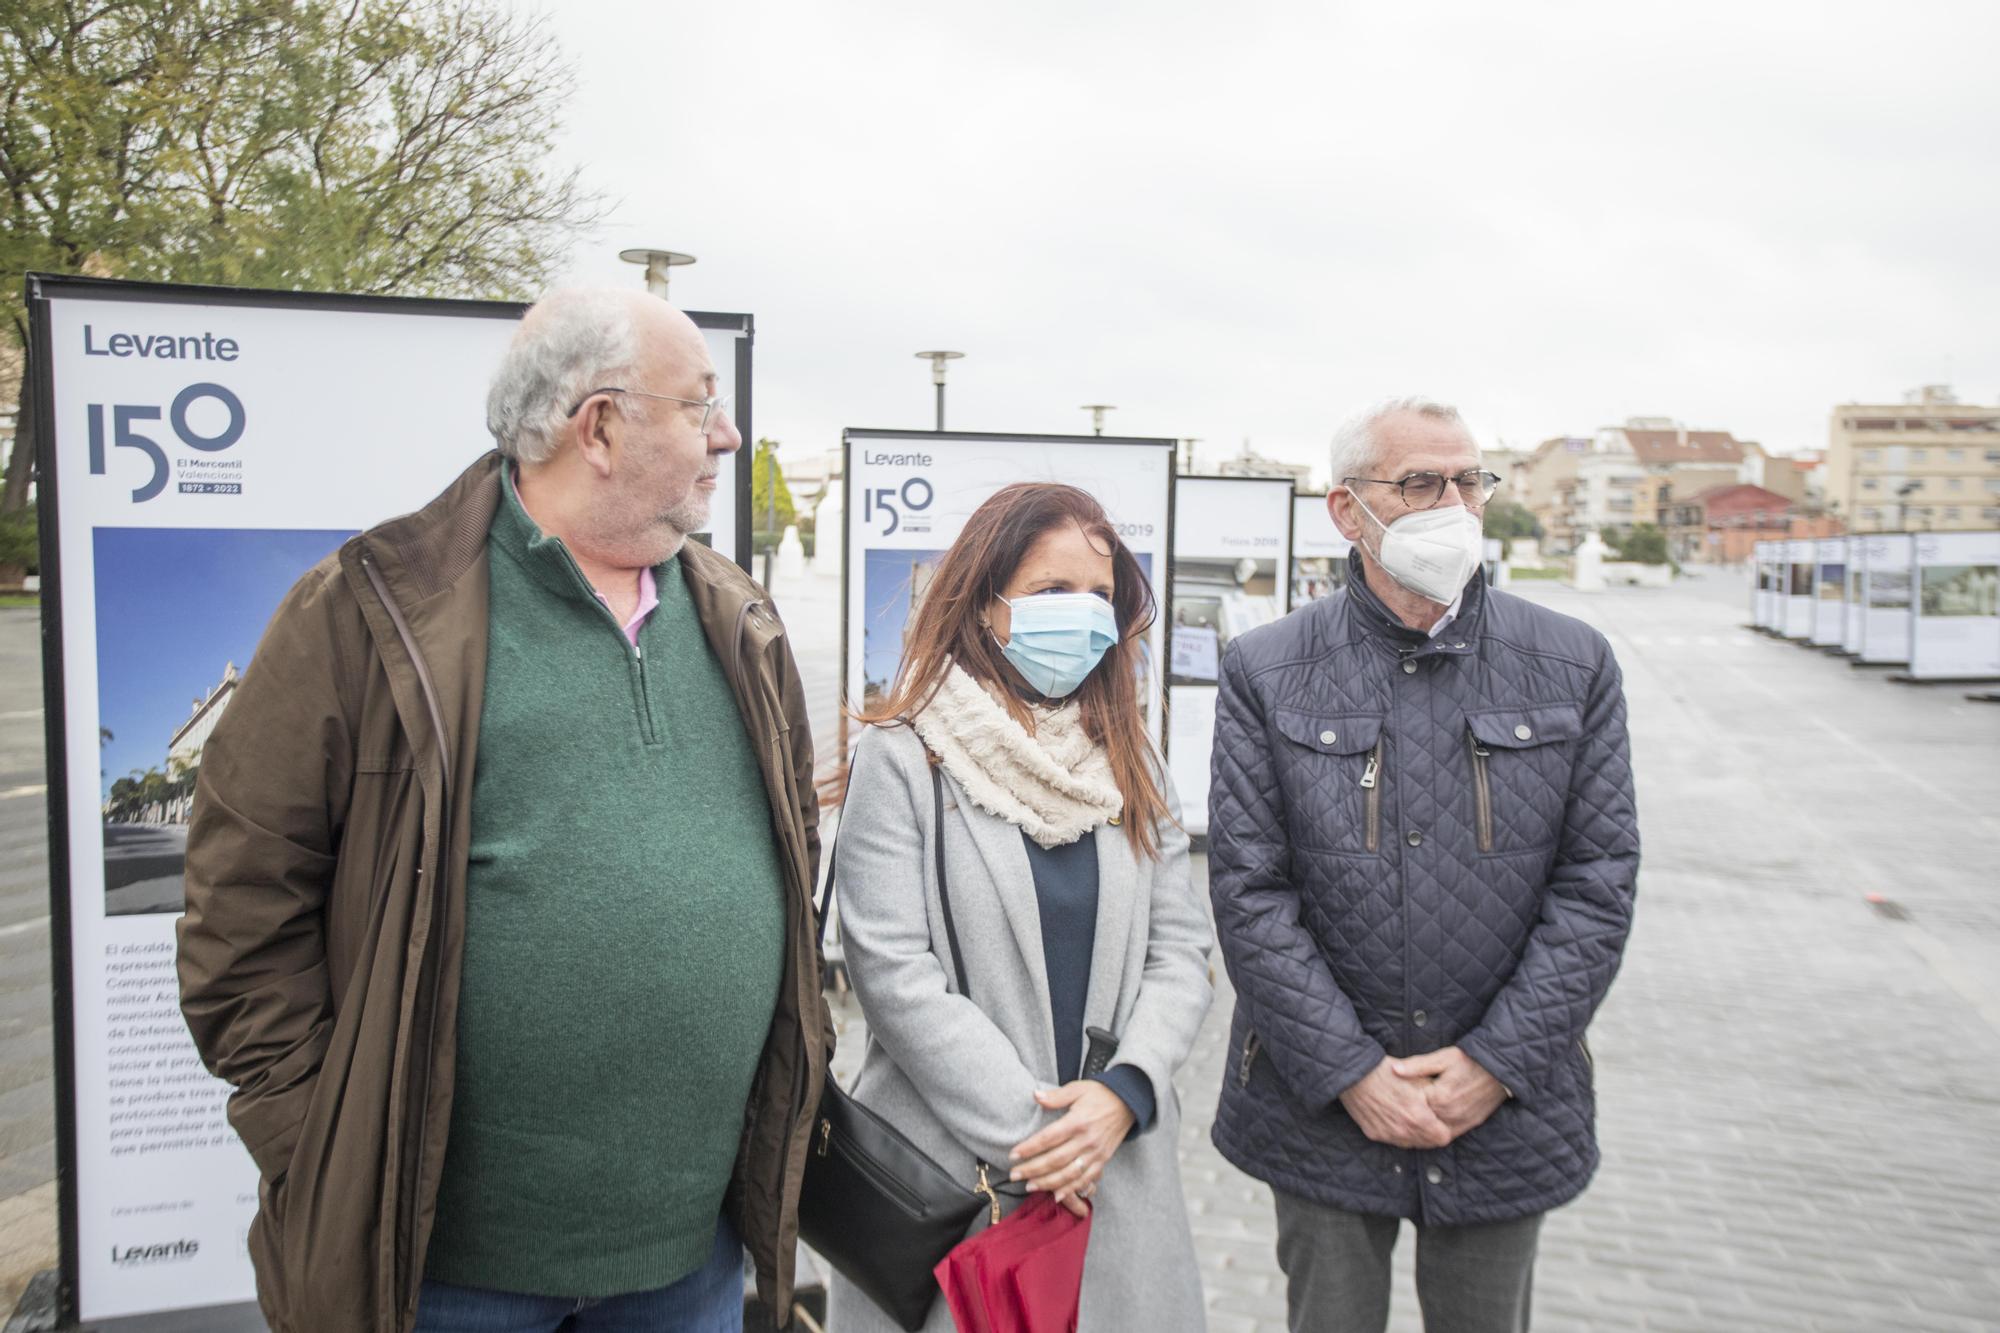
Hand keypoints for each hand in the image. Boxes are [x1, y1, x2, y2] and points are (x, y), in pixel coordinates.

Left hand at [1009, 1081, 1134, 1217]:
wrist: (1128, 1102)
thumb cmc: (1099, 1094)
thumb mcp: (1077, 1089)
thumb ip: (1056, 1096)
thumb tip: (1035, 1095)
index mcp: (1078, 1121)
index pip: (1049, 1138)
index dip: (1029, 1148)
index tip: (1013, 1155)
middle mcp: (1087, 1140)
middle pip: (1056, 1159)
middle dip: (1033, 1169)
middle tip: (1014, 1175)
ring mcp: (1096, 1153)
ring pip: (1069, 1173)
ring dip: (1048, 1183)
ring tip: (1030, 1186)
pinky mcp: (1103, 1160)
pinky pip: (1086, 1179)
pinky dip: (1071, 1189)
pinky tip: (1056, 1195)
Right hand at [1338, 1057, 1453, 1148]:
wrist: (1354, 1073)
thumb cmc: (1386, 1071)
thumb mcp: (1417, 1078)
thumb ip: (1435, 1095)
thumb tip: (1446, 1103)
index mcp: (1417, 1117)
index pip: (1443, 1137)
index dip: (1445, 1129)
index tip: (1442, 1120)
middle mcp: (1403, 1131)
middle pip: (1428, 1144)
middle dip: (1431, 1133)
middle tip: (1429, 1120)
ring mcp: (1387, 1134)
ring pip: (1410, 1144)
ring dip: (1415, 1135)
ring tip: (1412, 1118)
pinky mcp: (1374, 1133)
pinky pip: (1393, 1140)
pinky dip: (1398, 1132)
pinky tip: (1395, 1117)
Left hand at [1393, 1046, 1507, 1137]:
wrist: (1501, 1070)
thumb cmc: (1471, 1060)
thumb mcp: (1444, 1057)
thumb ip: (1418, 1065)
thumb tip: (1394, 1069)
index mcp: (1441, 1097)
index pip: (1413, 1107)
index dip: (1399, 1104)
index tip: (1386, 1102)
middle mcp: (1451, 1114)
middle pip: (1422, 1124)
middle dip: (1406, 1121)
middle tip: (1390, 1119)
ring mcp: (1462, 1122)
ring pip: (1435, 1135)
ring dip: (1420, 1133)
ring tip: (1404, 1127)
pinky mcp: (1471, 1124)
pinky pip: (1449, 1136)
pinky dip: (1435, 1135)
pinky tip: (1425, 1130)